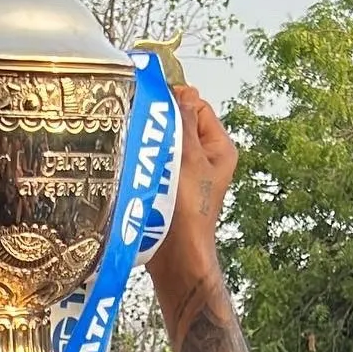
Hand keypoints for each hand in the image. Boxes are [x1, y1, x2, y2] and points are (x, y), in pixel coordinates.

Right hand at [145, 86, 237, 287]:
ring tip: (137, 156)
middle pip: (178, 126)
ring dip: (148, 149)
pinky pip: (154, 167)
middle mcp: (206, 160)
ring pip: (163, 147)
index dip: (175, 102)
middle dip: (158, 128)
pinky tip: (133, 172)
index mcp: (220, 148)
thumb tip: (182, 93)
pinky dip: (143, 166)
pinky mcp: (168, 191)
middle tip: (142, 134)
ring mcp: (187, 177)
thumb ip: (184, 121)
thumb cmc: (188, 212)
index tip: (151, 105)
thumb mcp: (188, 156)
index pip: (197, 107)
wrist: (175, 258)